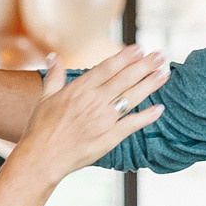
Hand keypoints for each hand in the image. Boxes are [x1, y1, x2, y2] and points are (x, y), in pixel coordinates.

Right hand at [14, 47, 168, 181]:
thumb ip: (54, 76)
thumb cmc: (41, 128)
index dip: (125, 57)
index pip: (107, 68)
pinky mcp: (109, 137)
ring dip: (149, 85)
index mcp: (79, 89)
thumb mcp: (45, 98)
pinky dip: (146, 116)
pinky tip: (160, 108)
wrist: (42, 157)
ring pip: (131, 98)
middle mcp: (94, 101)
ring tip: (164, 74)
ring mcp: (103, 119)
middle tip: (159, 56)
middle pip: (124, 79)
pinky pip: (132, 124)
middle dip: (144, 66)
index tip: (139, 48)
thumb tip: (53, 56)